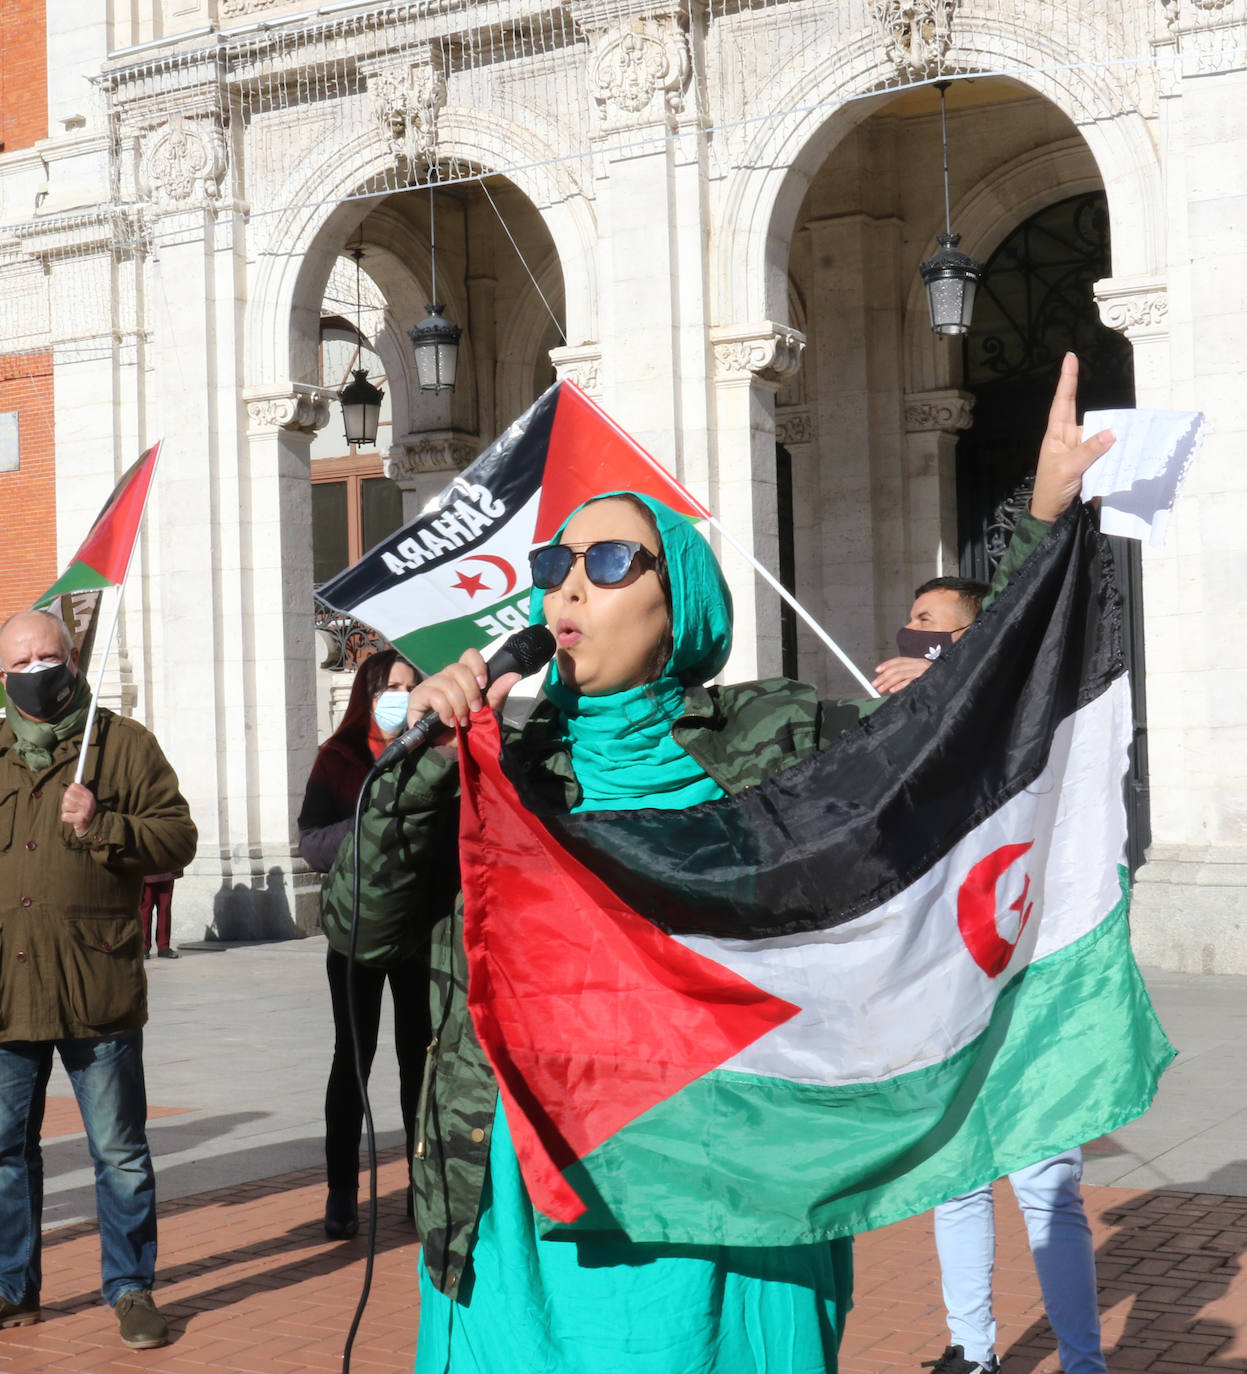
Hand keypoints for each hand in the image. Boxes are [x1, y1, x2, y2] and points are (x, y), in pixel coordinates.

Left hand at [61, 783, 96, 836]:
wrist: (92, 825)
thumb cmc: (85, 809)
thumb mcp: (85, 796)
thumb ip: (81, 785)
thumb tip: (77, 773)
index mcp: (89, 794)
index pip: (74, 786)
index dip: (71, 791)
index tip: (74, 796)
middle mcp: (88, 801)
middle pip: (67, 795)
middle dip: (67, 801)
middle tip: (73, 806)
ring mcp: (85, 811)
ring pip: (65, 805)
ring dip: (66, 810)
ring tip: (73, 812)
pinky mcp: (80, 820)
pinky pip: (64, 816)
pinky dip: (66, 818)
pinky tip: (73, 818)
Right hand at [405, 649, 522, 734]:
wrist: (451, 748)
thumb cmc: (469, 727)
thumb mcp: (488, 711)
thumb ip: (498, 693)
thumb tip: (514, 675)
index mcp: (464, 676)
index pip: (469, 655)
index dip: (477, 666)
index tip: (483, 684)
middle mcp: (446, 676)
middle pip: (458, 668)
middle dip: (471, 692)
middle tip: (475, 710)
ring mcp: (431, 685)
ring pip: (447, 683)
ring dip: (459, 705)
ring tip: (462, 721)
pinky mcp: (418, 697)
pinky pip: (434, 695)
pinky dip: (445, 711)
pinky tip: (449, 722)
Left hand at [872, 657, 932, 694]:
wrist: (954, 681)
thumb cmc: (937, 680)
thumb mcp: (920, 676)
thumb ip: (908, 676)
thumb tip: (891, 683)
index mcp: (917, 662)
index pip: (899, 661)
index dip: (887, 664)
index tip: (877, 670)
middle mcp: (919, 664)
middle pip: (897, 668)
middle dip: (884, 676)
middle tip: (874, 684)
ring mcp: (923, 670)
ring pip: (901, 673)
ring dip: (888, 681)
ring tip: (881, 688)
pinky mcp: (926, 678)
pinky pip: (910, 681)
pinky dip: (900, 685)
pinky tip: (892, 690)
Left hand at [1029, 353, 1115, 522]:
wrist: (1053, 514)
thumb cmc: (1052, 488)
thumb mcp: (1067, 469)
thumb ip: (1088, 451)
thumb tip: (1111, 432)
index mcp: (1058, 434)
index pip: (1064, 402)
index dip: (1068, 380)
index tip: (1070, 357)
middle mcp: (1071, 438)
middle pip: (1094, 420)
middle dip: (1109, 423)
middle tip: (1126, 429)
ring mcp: (1084, 451)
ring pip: (1106, 437)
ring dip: (1117, 443)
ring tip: (1128, 450)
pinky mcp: (1094, 463)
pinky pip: (1110, 454)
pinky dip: (1119, 455)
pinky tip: (1130, 459)